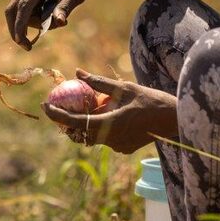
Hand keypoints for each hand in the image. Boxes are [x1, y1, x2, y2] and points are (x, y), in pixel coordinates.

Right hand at [5, 0, 101, 50]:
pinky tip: (53, 16)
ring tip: (58, 20)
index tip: (21, 42)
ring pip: (20, 11)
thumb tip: (57, 22)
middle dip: (17, 28)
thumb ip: (66, 7)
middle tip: (28, 46)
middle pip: (13, 9)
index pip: (24, 6)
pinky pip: (27, 9)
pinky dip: (36, 18)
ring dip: (34, 23)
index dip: (19, 25)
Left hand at [42, 69, 176, 153]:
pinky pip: (106, 137)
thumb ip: (99, 83)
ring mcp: (117, 147)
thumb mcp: (124, 88)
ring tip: (83, 107)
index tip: (44, 105)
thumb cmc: (150, 100)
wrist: (175, 120)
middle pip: (80, 132)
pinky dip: (101, 126)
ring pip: (93, 135)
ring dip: (86, 123)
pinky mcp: (124, 148)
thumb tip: (77, 72)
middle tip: (59, 107)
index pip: (74, 121)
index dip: (56, 115)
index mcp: (107, 125)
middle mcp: (109, 140)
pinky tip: (105, 113)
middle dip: (67, 122)